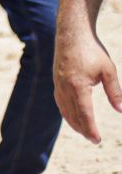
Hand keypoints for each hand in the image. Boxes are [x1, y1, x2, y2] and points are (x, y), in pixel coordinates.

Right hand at [54, 18, 121, 142]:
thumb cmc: (92, 50)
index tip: (97, 140)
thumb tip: (121, 110)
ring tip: (84, 131)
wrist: (71, 33)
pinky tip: (72, 115)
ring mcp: (58, 84)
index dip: (91, 129)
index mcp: (78, 86)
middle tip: (94, 140)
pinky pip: (60, 101)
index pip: (85, 114)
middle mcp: (64, 87)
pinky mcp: (56, 80)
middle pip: (73, 115)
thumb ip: (114, 91)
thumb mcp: (108, 71)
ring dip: (74, 122)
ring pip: (64, 109)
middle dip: (83, 129)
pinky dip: (66, 112)